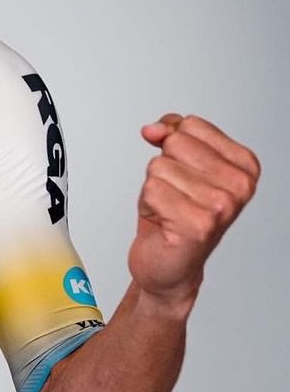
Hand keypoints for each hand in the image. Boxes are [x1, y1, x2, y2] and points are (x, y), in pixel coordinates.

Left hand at [129, 113, 259, 306]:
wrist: (169, 266)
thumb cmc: (174, 217)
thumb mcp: (176, 165)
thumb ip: (171, 134)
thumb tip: (155, 128)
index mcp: (244, 165)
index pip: (191, 125)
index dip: (173, 147)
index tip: (183, 175)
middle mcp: (240, 185)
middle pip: (175, 144)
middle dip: (163, 169)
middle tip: (174, 197)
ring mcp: (221, 205)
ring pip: (160, 167)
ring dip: (154, 190)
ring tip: (169, 211)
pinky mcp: (199, 224)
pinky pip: (152, 190)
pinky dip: (148, 206)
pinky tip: (163, 223)